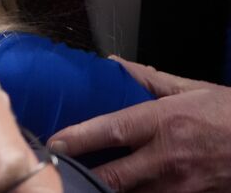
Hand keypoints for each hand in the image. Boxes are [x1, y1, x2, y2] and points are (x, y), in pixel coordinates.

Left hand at [48, 57, 230, 191]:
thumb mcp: (193, 88)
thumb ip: (148, 79)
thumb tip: (112, 65)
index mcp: (164, 121)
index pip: (109, 131)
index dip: (77, 139)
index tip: (52, 143)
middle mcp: (168, 157)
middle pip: (112, 177)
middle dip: (84, 177)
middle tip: (62, 171)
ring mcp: (183, 186)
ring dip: (110, 190)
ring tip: (87, 183)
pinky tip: (127, 190)